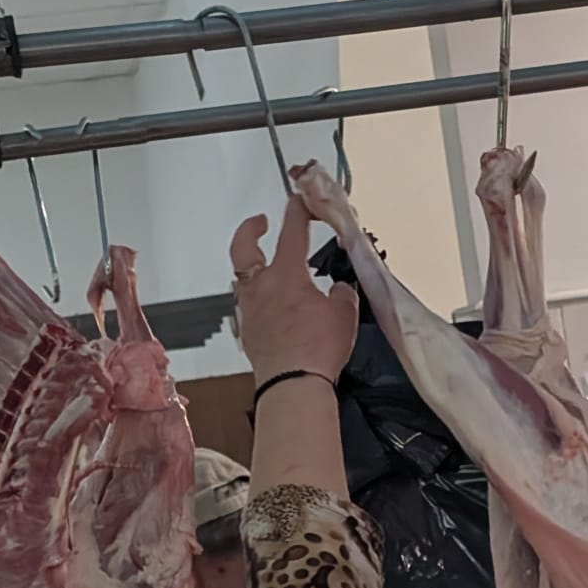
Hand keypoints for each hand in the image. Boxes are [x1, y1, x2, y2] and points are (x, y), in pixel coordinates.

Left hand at [231, 195, 357, 386]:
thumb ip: (341, 294)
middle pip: (244, 247)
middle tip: (260, 222)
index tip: (298, 200)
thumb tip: (337, 289)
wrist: (292, 386)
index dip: (296, 212)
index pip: (291, 232)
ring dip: (254, 267)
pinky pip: (250, 305)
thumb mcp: (343, 314)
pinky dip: (260, 297)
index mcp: (285, 275)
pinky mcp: (249, 333)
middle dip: (251, 229)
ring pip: (244, 278)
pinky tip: (275, 306)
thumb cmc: (317, 349)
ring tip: (269, 267)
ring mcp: (250, 310)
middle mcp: (261, 288)